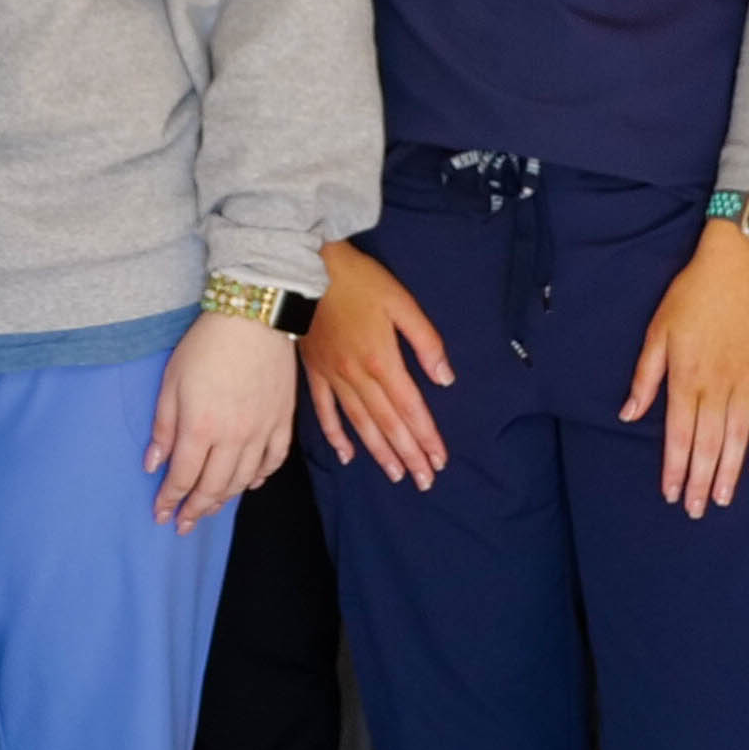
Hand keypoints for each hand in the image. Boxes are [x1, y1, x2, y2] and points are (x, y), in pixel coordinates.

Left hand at [146, 311, 294, 531]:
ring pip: (242, 480)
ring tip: (209, 510)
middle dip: (195, 510)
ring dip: (223, 500)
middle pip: (213, 487)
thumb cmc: (205, 346)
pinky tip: (248, 484)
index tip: (160, 514)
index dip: (169, 499)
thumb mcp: (171, 382)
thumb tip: (153, 465)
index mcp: (201, 428)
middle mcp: (233, 438)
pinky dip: (260, 478)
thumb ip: (163, 427)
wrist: (253, 319)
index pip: (183, 477)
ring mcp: (261, 432)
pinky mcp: (282, 422)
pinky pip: (273, 462)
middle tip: (182, 524)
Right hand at [299, 240, 453, 489]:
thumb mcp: (400, 302)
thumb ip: (425, 342)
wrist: (303, 268)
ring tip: (397, 476)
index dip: (427, 437)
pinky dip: (336, 435)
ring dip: (380, 452)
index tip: (440, 461)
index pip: (411, 408)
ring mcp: (333, 377)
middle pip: (388, 423)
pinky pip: (325, 411)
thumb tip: (445, 379)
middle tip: (425, 482)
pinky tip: (347, 456)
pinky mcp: (314, 372)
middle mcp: (358, 377)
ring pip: (360, 424)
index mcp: (383, 361)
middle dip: (409, 454)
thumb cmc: (357, 280)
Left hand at [622, 225, 748, 515]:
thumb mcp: (657, 330)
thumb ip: (645, 376)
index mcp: (686, 377)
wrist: (737, 265)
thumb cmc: (690, 295)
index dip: (675, 468)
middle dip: (702, 481)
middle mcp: (718, 385)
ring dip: (731, 472)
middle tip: (697, 511)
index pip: (679, 434)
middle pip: (709, 444)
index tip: (671, 494)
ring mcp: (747, 381)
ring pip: (738, 437)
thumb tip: (628, 414)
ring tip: (724, 500)